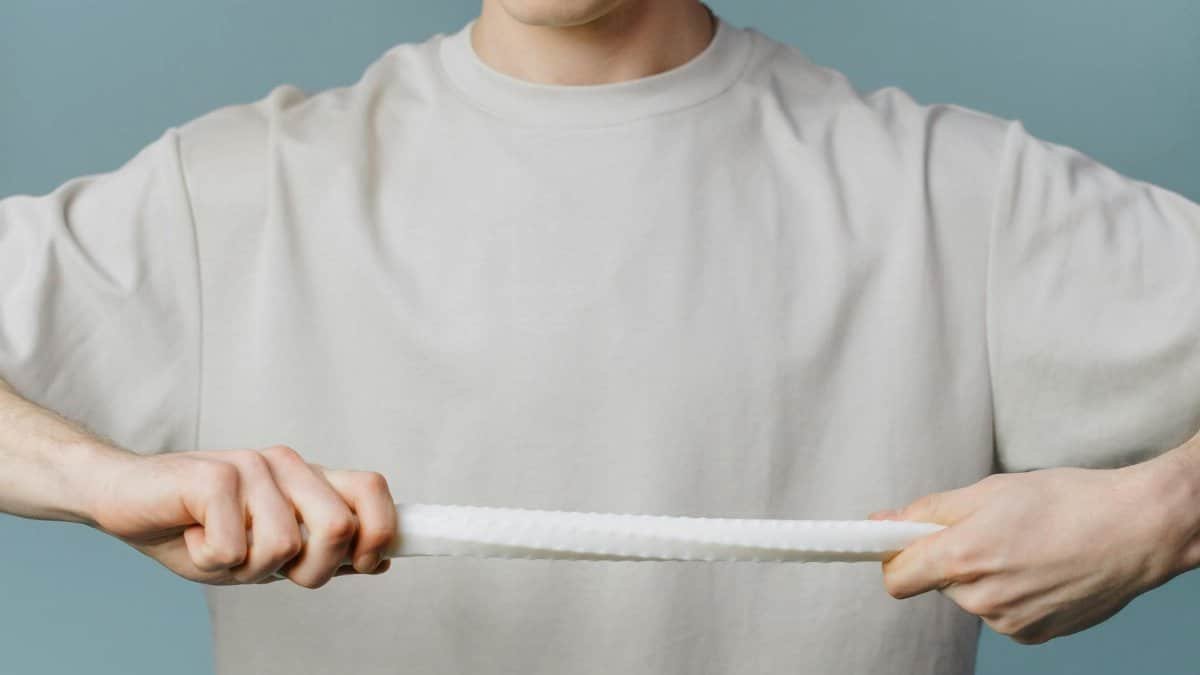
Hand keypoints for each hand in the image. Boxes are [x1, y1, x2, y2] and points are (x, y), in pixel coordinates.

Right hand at [85, 445, 396, 587]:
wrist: (124, 500)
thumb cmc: (197, 525)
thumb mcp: (266, 548)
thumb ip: (320, 550)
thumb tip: (380, 560)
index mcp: (308, 479)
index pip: (372, 490)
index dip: (381, 532)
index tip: (366, 564)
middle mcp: (287, 465)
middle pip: (339, 527)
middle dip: (310, 570)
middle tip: (267, 566)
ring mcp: (252, 467)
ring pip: (284, 546)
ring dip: (248, 568)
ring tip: (219, 546)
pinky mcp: (214, 476)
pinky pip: (234, 549)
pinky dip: (210, 560)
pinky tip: (194, 537)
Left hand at [870, 458, 1198, 643]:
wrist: (1137, 530)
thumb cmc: (1066, 502)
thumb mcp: (988, 490)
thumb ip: (927, 511)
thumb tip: (881, 522)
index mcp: (964, 558)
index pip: (897, 578)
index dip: (895, 556)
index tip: (901, 542)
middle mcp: (982, 599)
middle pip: (938, 582)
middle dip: (952, 557)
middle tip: (990, 528)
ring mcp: (1009, 622)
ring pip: (971, 597)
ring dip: (984, 574)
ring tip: (1025, 545)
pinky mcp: (1034, 635)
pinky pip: (1001, 612)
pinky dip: (1012, 591)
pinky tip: (1042, 567)